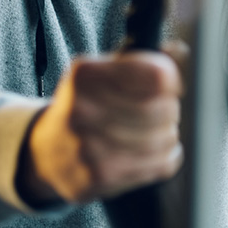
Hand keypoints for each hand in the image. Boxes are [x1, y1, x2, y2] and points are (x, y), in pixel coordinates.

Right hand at [20, 49, 183, 204]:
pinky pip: (158, 165)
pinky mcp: (100, 177)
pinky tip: (154, 152)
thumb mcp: (100, 73)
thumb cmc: (84, 107)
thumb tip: (180, 50)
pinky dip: (166, 157)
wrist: (46, 152)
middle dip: (169, 109)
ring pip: (164, 138)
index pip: (155, 74)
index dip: (170, 80)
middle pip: (162, 108)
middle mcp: (82, 109)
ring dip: (168, 135)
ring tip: (157, 132)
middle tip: (162, 111)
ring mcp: (89, 146)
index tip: (167, 85)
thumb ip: (140, 61)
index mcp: (84, 75)